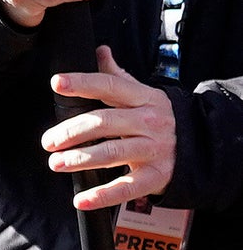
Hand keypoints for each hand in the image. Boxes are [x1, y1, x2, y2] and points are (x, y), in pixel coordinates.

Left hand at [44, 46, 175, 209]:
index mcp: (143, 98)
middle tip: (48, 141)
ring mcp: (154, 150)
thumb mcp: (142, 93)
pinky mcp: (156, 176)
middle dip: (72, 131)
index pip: (110, 86)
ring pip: (113, 153)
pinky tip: (80, 199)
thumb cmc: (158, 118)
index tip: (57, 83)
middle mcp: (149, 122)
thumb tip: (100, 51)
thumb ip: (117, 76)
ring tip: (56, 163)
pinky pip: (126, 186)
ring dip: (80, 160)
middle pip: (105, 122)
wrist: (202, 146)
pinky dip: (102, 195)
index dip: (83, 83)